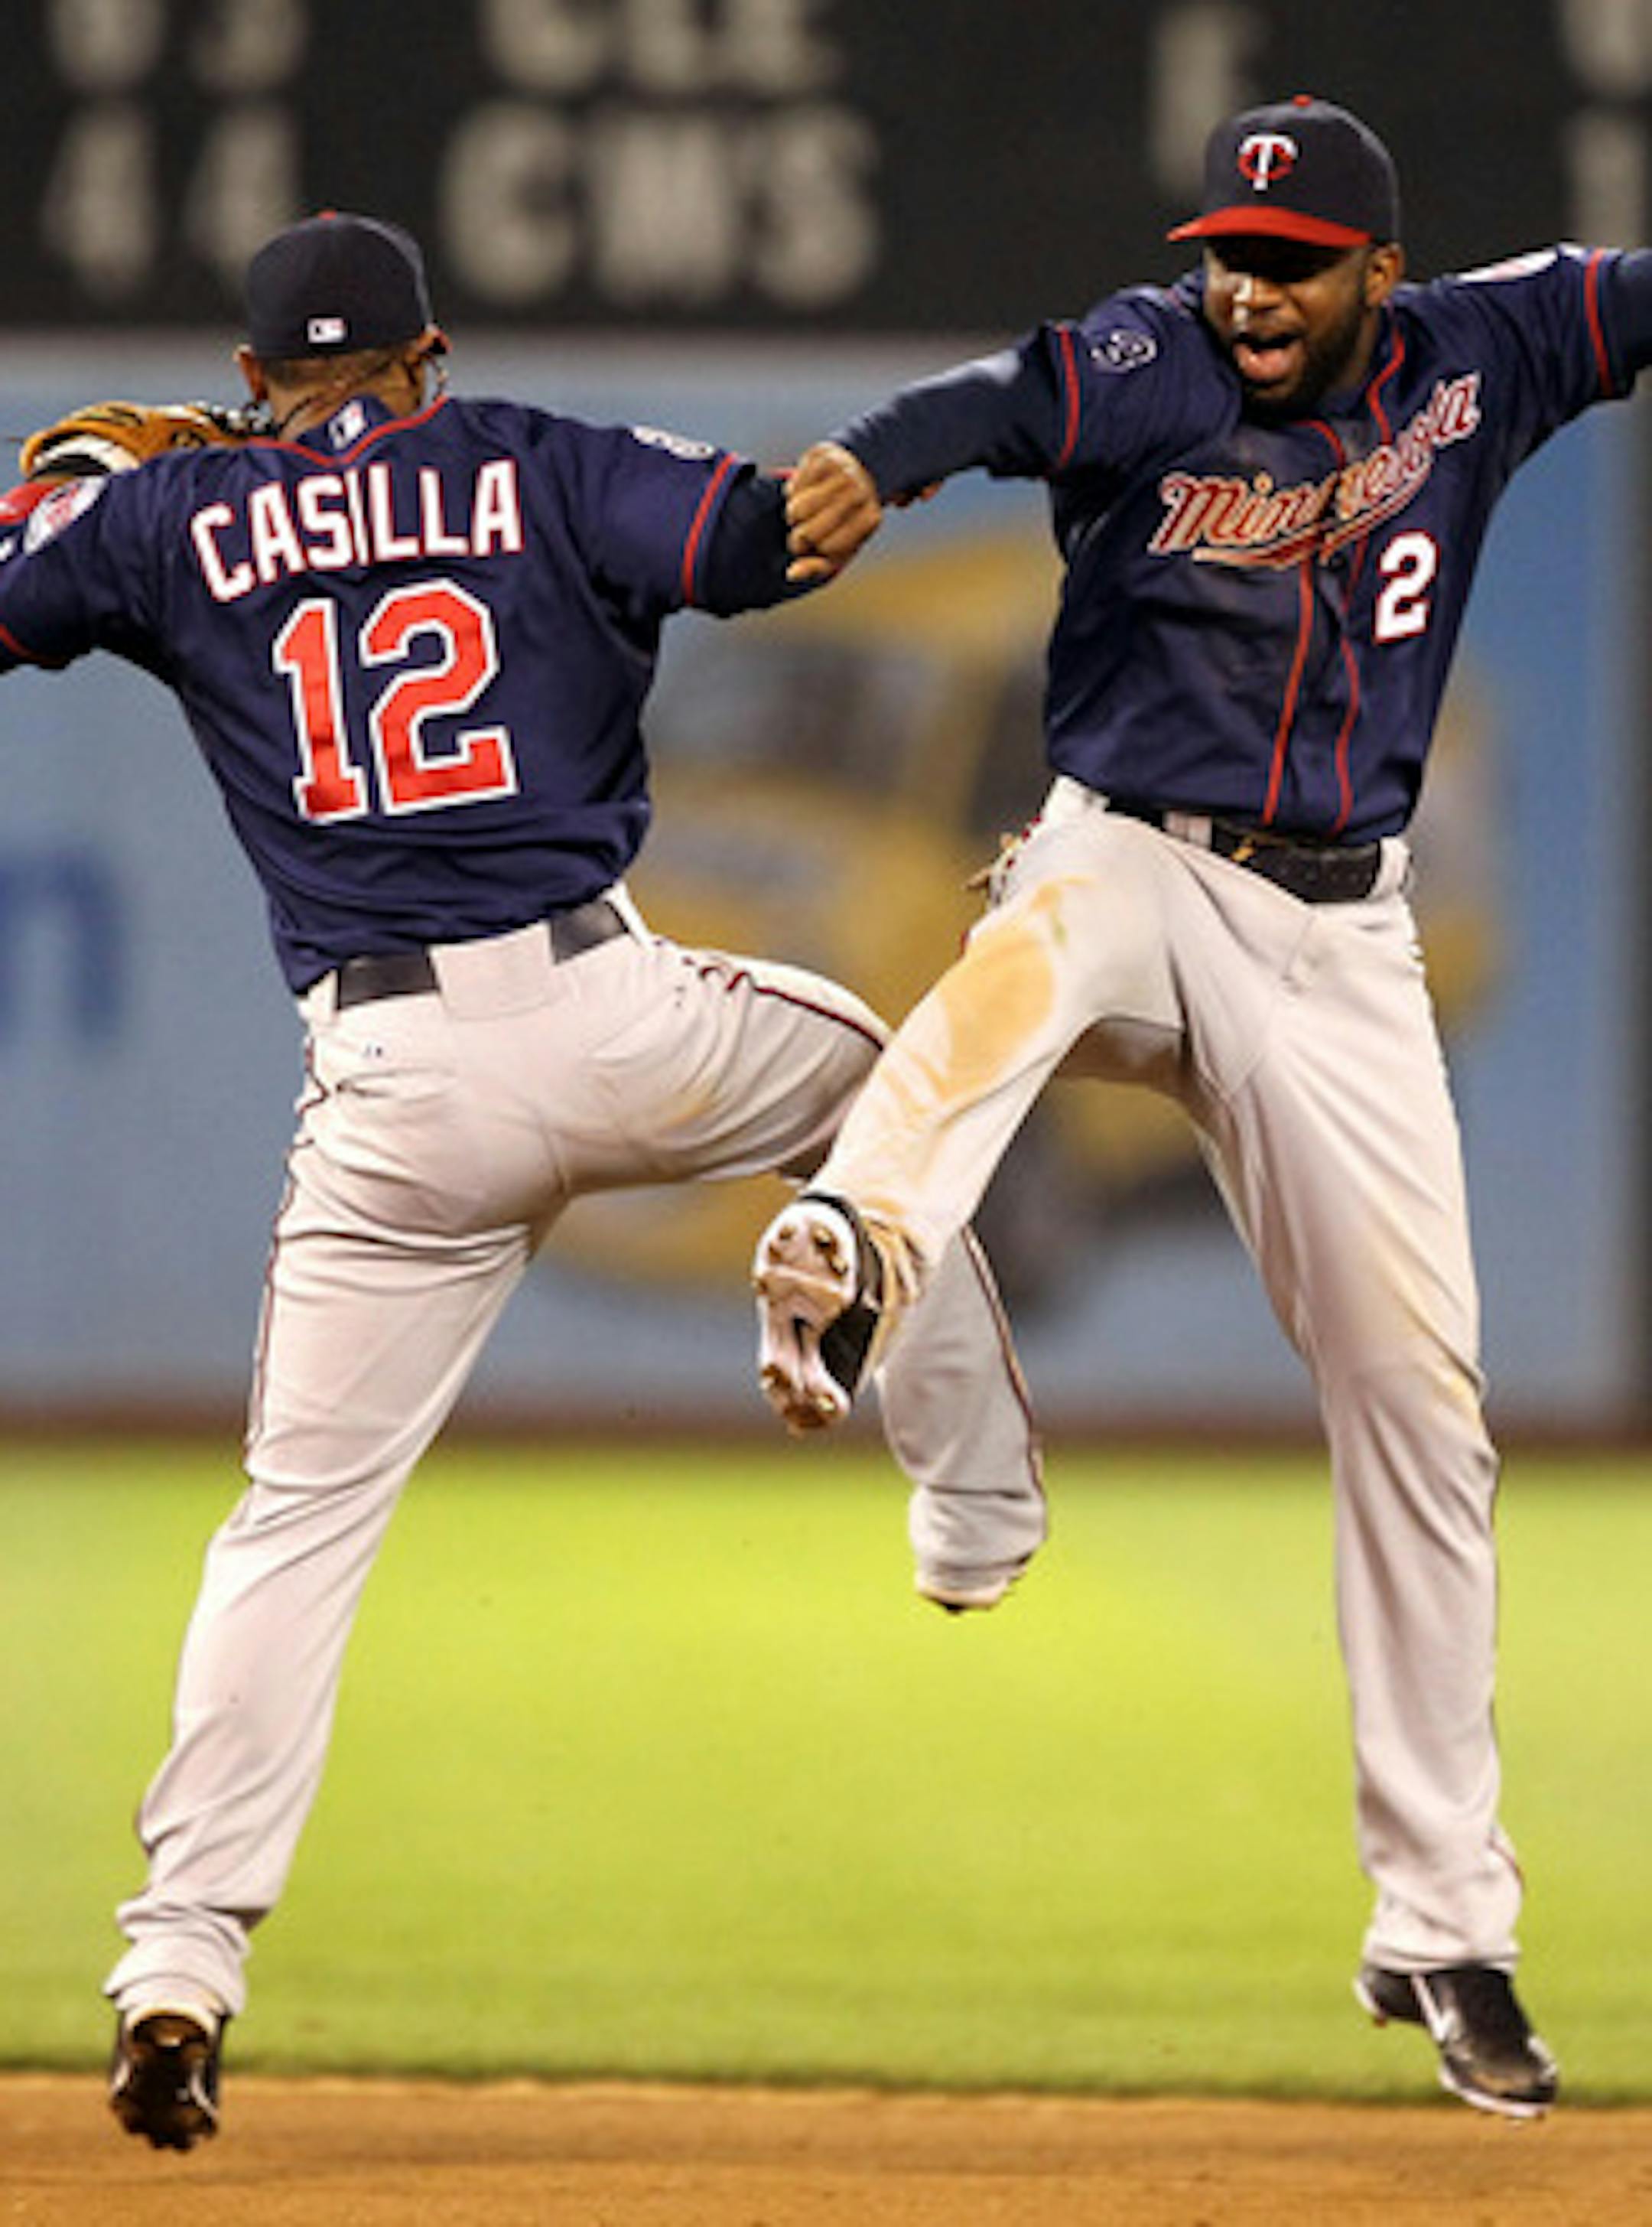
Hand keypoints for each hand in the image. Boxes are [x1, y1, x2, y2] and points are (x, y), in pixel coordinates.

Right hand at [784, 441, 884, 582]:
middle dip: (800, 536)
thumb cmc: (846, 520)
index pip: (827, 548)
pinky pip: (792, 486)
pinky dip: (793, 491)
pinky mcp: (823, 455)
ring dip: (794, 514)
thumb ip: (818, 567)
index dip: (814, 550)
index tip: (817, 544)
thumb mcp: (840, 549)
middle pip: (808, 532)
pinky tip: (806, 489)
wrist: (856, 473)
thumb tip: (792, 574)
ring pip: (796, 509)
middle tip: (806, 528)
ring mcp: (843, 471)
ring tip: (806, 511)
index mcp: (870, 519)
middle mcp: (860, 493)